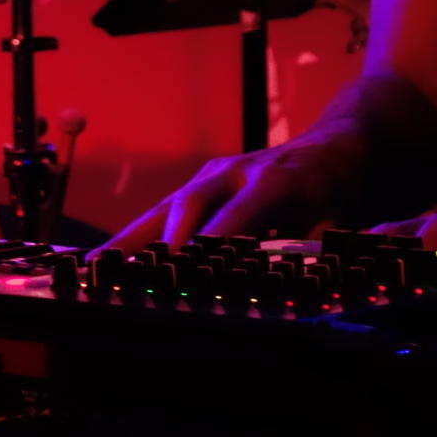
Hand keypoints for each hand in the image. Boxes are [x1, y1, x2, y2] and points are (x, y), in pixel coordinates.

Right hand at [102, 132, 357, 252]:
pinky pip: (166, 211)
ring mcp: (214, 175)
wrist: (335, 146)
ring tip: (94, 267)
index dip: (213, 242)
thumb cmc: (338, 191)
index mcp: (276, 180)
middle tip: (124, 274)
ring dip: (131, 239)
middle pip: (186, 206)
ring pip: (165, 208)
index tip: (188, 271)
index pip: (240, 214)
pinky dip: (139, 236)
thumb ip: (318, 254)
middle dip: (156, 242)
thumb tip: (298, 290)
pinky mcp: (202, 184)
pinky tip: (110, 260)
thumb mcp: (342, 223)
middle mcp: (236, 172)